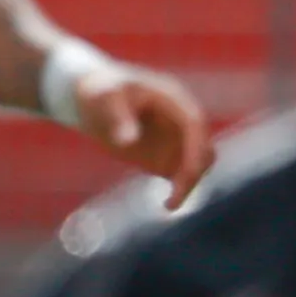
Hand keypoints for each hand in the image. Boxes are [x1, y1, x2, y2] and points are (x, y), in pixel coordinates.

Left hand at [76, 62, 211, 209]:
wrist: (92, 98)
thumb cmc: (99, 91)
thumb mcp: (104, 98)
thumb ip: (117, 117)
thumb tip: (129, 142)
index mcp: (173, 99)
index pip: (194, 124)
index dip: (195, 148)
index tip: (187, 173)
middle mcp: (181, 119)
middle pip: (203, 147)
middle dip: (194, 172)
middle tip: (175, 198)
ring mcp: (176, 138)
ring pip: (198, 163)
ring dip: (190, 183)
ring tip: (170, 204)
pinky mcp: (166, 155)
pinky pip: (182, 174)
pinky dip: (181, 189)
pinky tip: (167, 205)